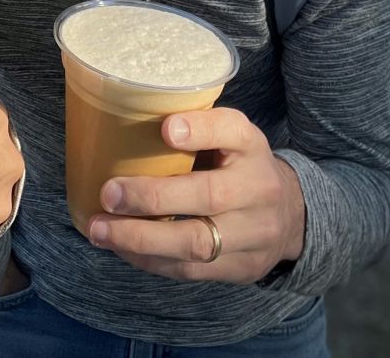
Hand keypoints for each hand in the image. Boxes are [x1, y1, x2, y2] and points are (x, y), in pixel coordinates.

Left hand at [87, 108, 304, 282]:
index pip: (231, 130)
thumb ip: (192, 123)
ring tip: (100, 229)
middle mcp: (258, 189)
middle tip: (108, 193)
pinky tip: (121, 247)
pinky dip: (150, 259)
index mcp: (251, 145)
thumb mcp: (227, 132)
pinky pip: (191, 269)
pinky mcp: (241, 268)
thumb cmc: (237, 162)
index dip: (199, 130)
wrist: (289, 214)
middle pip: (209, 196)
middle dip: (152, 197)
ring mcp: (253, 234)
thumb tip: (126, 119)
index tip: (166, 128)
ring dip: (141, 238)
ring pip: (196, 242)